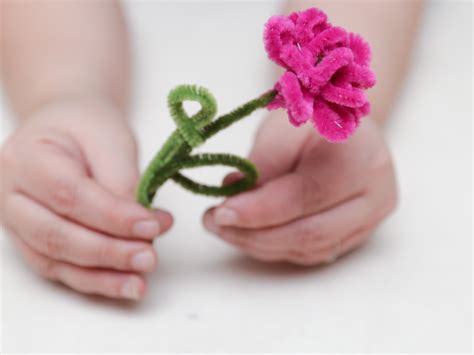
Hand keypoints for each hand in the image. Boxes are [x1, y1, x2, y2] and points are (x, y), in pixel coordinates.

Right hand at [0, 97, 172, 298]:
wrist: (67, 128)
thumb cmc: (88, 128)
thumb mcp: (112, 139)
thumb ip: (124, 182)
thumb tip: (145, 229)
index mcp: (26, 156)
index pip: (68, 194)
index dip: (112, 216)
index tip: (152, 225)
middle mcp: (10, 193)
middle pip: (55, 234)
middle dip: (109, 252)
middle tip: (149, 257)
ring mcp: (15, 222)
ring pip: (54, 259)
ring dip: (102, 276)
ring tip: (140, 282)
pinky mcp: (31, 241)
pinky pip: (59, 269)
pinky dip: (93, 280)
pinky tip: (123, 284)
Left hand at [203, 111, 396, 264]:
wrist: (347, 130)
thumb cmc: (315, 120)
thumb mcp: (285, 126)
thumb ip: (262, 163)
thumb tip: (231, 199)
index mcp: (363, 156)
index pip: (307, 194)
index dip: (260, 210)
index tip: (221, 211)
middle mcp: (376, 195)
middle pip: (309, 232)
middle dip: (253, 233)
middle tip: (213, 222)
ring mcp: (370, 221)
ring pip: (308, 249)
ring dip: (259, 243)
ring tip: (224, 228)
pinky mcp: (356, 236)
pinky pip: (311, 253)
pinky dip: (275, 247)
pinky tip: (249, 235)